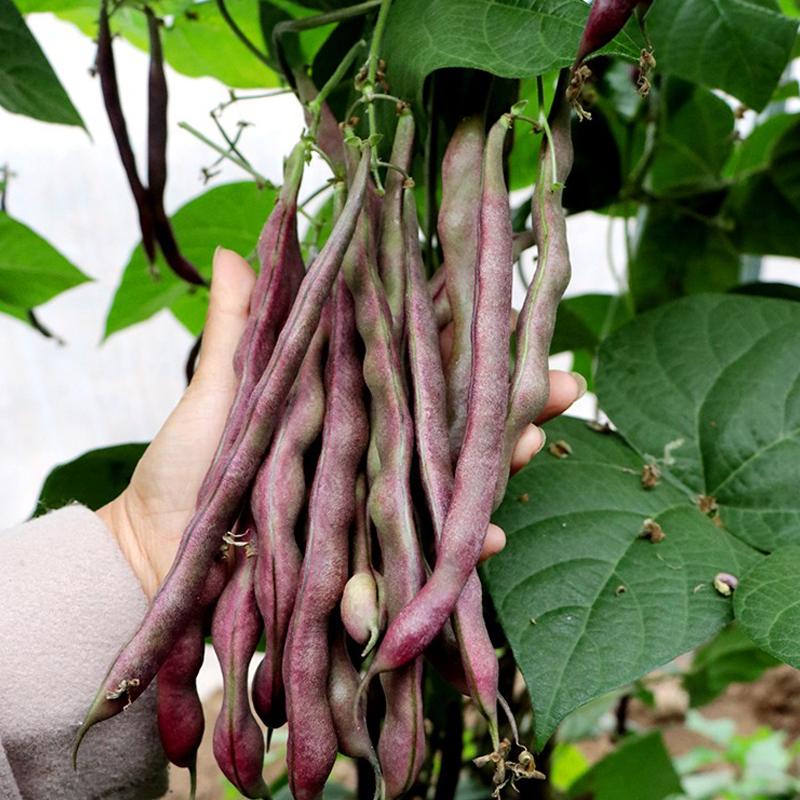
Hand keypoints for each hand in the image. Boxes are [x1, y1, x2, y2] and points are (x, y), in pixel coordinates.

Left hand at [98, 248, 585, 597]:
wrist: (160, 550)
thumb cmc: (186, 468)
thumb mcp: (219, 390)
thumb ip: (238, 326)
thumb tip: (240, 248)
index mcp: (343, 394)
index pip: (419, 358)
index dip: (469, 340)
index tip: (519, 319)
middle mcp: (370, 440)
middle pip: (452, 415)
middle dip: (510, 399)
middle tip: (565, 383)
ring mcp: (372, 494)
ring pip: (452, 472)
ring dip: (502, 460)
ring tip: (539, 441)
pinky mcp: (369, 546)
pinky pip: (425, 541)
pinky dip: (459, 540)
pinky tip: (492, 532)